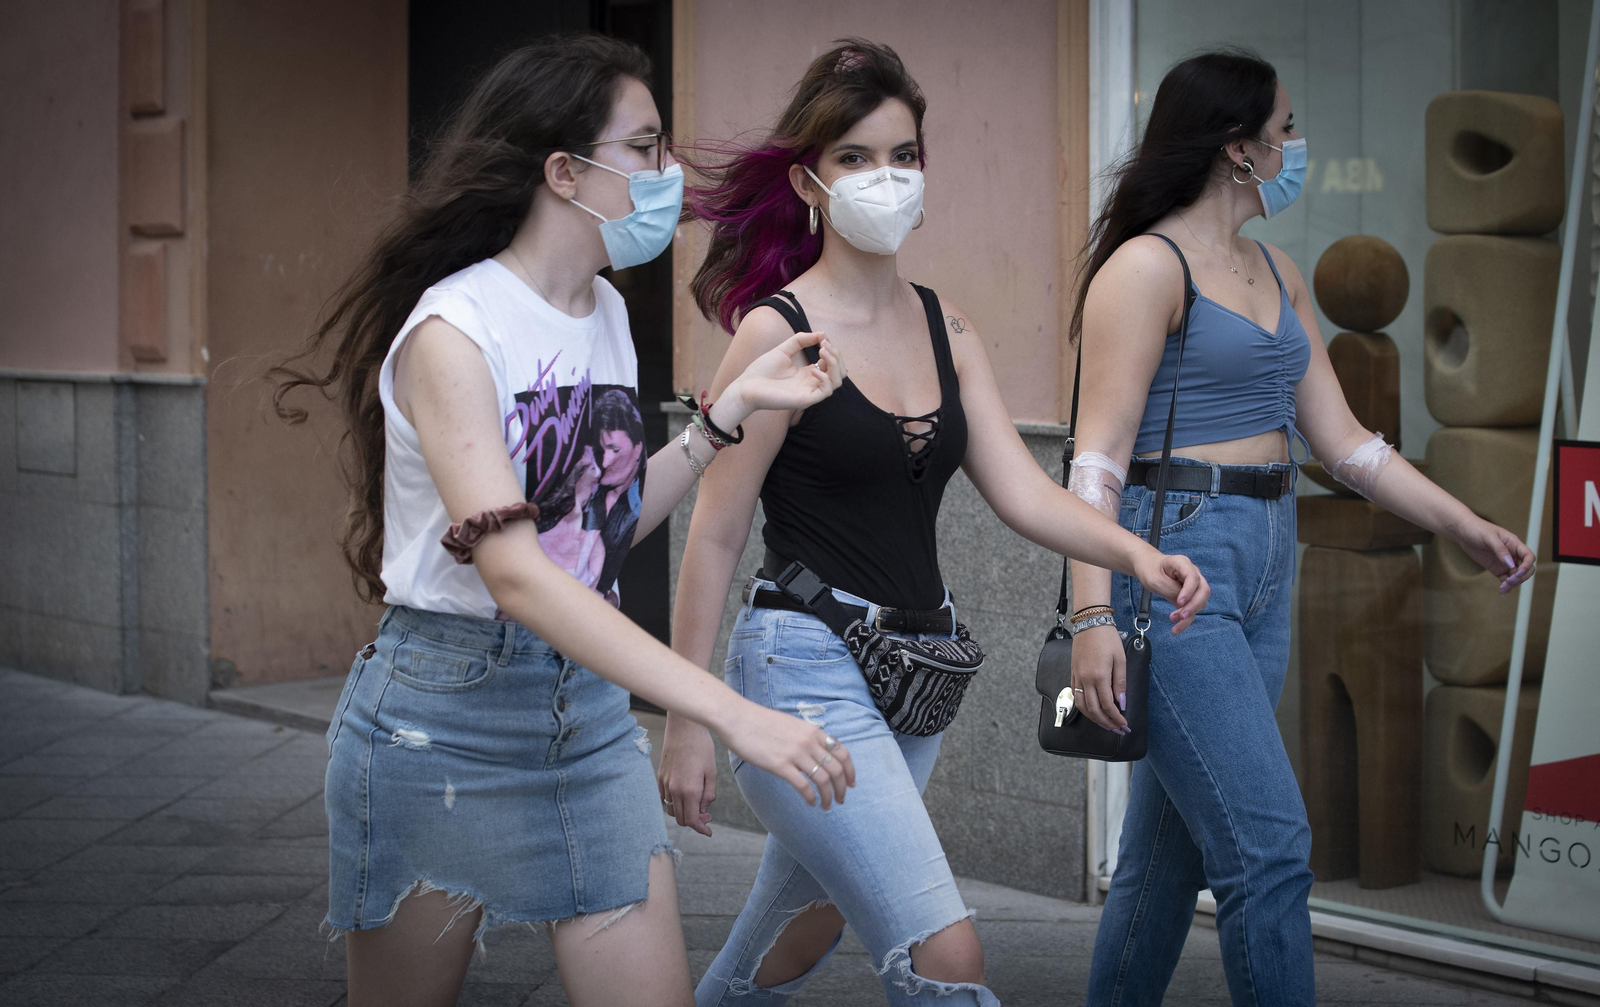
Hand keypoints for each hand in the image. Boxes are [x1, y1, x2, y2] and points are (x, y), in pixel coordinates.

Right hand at [657, 714, 718, 836]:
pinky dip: (674, 802)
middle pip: (681, 818)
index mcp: (689, 790)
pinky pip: (665, 797)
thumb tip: (704, 809)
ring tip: (697, 803)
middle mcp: (674, 789)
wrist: (684, 727)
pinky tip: (685, 794)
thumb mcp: (711, 772)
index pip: (692, 820)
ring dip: (683, 812)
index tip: (708, 832)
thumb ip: (708, 794)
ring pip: (671, 809)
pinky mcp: (660, 776)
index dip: (701, 829)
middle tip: (706, 814)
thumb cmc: (701, 746)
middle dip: (694, 821)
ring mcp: (665, 783)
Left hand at [714, 332, 844, 426]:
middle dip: (837, 355)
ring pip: (838, 381)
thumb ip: (801, 340)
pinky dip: (825, 377)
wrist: (746, 386)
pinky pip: (826, 391)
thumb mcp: (784, 350)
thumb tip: (822, 333)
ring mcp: (810, 392)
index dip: (831, 349)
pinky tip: (812, 368)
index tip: (823, 338)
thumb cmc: (761, 370)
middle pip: (840, 372)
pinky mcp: (805, 400)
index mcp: (808, 373)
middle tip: (824, 345)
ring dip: (835, 364)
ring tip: (822, 351)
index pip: (831, 363)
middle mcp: (812, 382)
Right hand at [715, 700, 854, 809]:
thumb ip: (806, 736)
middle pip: (836, 769)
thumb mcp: (791, 724)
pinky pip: (803, 786)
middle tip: (841, 799)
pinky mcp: (780, 765)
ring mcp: (795, 754)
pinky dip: (811, 797)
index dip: (850, 771)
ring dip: (828, 796)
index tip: (850, 783)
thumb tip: (815, 750)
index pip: (842, 753)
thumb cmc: (760, 721)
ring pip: (823, 780)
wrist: (737, 718)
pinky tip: (811, 803)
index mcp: (813, 731)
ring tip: (826, 806)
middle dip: (842, 788)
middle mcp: (808, 742)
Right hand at [1072, 624, 1127, 733]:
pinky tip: (1093, 711)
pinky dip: (1085, 708)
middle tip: (1117, 729)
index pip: (1108, 705)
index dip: (1117, 718)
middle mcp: (1086, 680)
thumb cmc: (1107, 638)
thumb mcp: (1121, 659)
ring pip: (1083, 707)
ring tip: (1106, 724)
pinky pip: (1076, 697)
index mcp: (1100, 676)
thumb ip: (1121, 682)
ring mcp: (1077, 678)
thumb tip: (1122, 702)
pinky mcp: (1073, 674)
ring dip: (1095, 719)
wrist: (1090, 622)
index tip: (1124, 725)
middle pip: (1094, 710)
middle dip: (1107, 723)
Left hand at [1131, 549, 1208, 633]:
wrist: (1147, 567)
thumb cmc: (1150, 570)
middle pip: (1203, 590)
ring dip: (1189, 613)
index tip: (1179, 602)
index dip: (1189, 591)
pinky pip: (1193, 609)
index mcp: (1183, 564)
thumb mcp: (1155, 579)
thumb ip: (1170, 590)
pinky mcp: (1189, 596)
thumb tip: (1183, 604)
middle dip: (1194, 605)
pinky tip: (1177, 628)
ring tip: (1173, 619)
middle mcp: (1192, 573)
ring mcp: (1193, 585)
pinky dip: (1186, 620)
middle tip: (1181, 615)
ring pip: (1201, 601)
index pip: (1193, 577)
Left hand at [1455, 517, 1534, 593]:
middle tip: (1509, 581)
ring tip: (1503, 588)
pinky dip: (1506, 586)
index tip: (1517, 572)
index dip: (1527, 566)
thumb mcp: (1489, 537)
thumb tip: (1510, 564)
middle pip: (1526, 569)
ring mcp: (1505, 562)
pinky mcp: (1496, 568)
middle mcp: (1512, 554)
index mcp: (1514, 544)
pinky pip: (1505, 579)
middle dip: (1521, 577)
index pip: (1529, 557)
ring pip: (1516, 576)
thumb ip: (1500, 550)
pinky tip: (1502, 591)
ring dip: (1513, 583)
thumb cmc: (1477, 529)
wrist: (1463, 531)